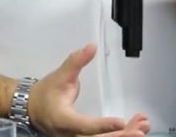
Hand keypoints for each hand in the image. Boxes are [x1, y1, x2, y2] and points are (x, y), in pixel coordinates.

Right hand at [28, 44, 149, 135]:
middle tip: (139, 129)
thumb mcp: (60, 76)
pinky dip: (120, 135)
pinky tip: (135, 129)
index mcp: (63, 120)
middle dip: (121, 135)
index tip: (121, 122)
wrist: (32, 108)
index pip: (84, 125)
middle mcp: (71, 135)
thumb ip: (76, 62)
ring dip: (124, 136)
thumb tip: (90, 47)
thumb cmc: (45, 94)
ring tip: (142, 126)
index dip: (103, 125)